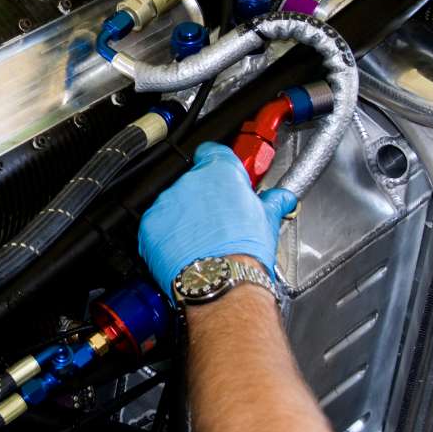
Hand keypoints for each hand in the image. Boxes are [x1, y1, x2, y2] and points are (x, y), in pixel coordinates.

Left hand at [138, 142, 296, 295]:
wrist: (220, 279)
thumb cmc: (245, 251)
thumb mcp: (268, 219)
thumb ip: (272, 201)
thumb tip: (282, 198)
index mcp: (220, 172)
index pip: (213, 152)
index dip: (218, 165)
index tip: (224, 180)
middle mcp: (190, 181)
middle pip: (194, 181)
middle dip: (204, 197)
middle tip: (219, 220)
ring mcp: (167, 202)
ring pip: (175, 203)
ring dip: (185, 215)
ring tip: (204, 239)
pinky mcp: (150, 224)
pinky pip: (158, 224)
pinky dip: (168, 234)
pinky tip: (185, 248)